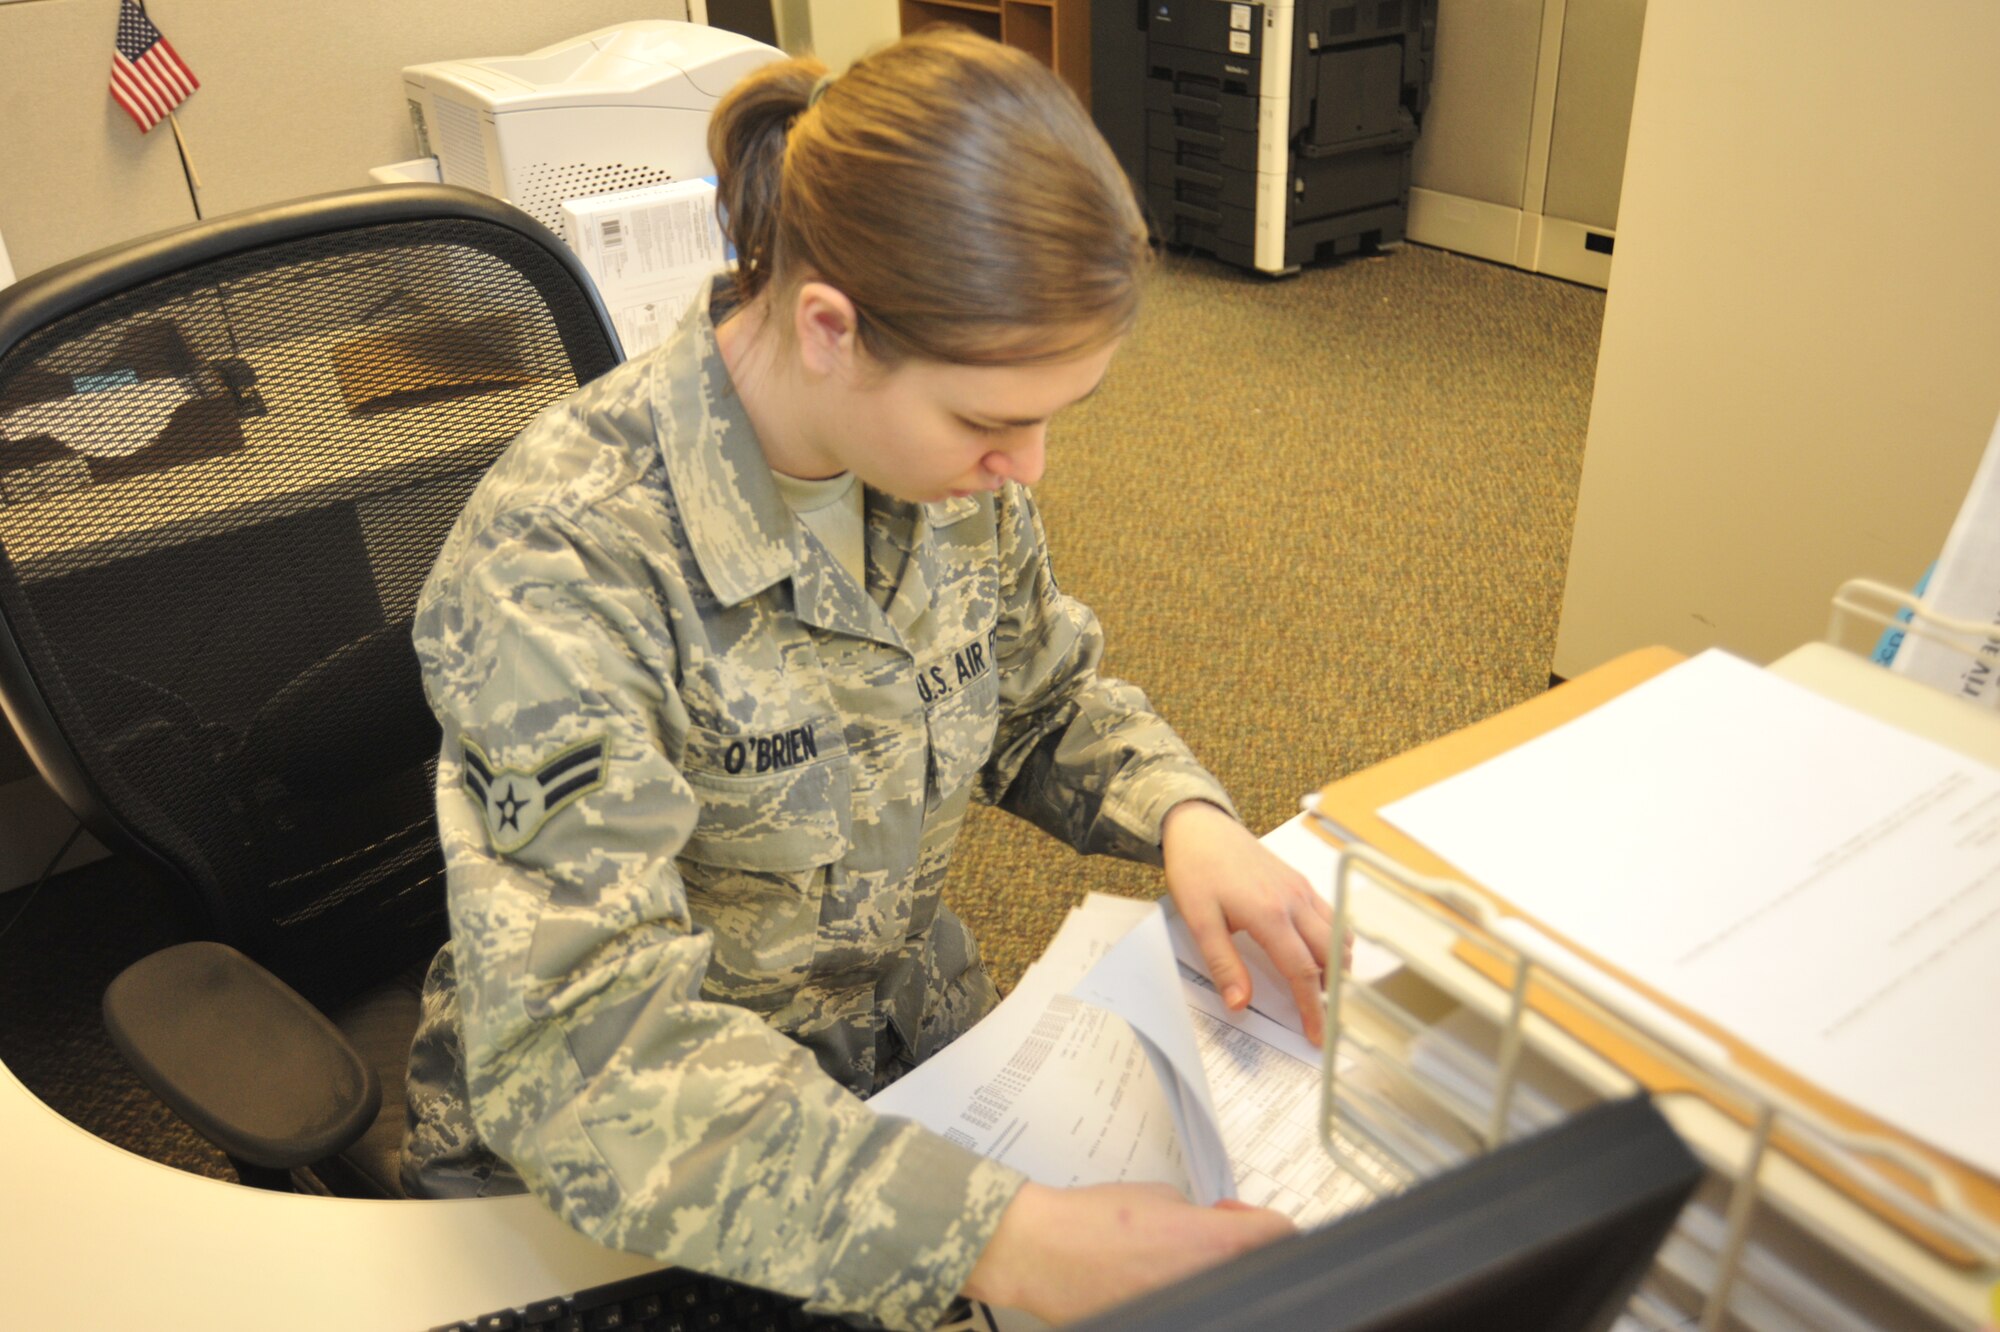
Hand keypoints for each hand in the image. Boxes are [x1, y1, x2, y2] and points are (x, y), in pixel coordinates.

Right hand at [963, 1181, 1293, 1324]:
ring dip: (1212, 1276)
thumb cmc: (1089, 1221)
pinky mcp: (1162, 1321)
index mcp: (1213, 1242)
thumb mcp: (1159, 1196)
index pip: (1279, 1234)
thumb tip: (1217, 1224)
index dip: (1267, 1221)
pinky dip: (1184, 1294)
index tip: (1248, 1219)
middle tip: (1212, 1236)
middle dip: (1241, 1251)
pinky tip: (1155, 1280)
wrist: (1041, 1251)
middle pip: (1255, 1269)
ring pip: (1223, 1292)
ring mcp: (1189, 1311)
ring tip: (1175, 1260)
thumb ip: (1199, 1212)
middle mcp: (1209, 1284)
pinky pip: (1192, 1307)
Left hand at [1160, 800, 1334, 1042]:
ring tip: (1323, 992)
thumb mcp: (1199, 920)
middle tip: (1326, 1019)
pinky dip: (1335, 940)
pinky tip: (1320, 953)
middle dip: (1334, 992)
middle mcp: (1294, 901)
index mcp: (1269, 914)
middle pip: (1331, 955)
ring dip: (1337, 966)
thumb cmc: (1196, 868)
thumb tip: (1240, 1003)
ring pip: (1338, 935)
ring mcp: (1301, 889)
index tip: (1317, 1034)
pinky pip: (1331, 915)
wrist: (1200, 826)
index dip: (1313, 1008)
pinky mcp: (1300, 882)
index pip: (1303, 972)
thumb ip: (1223, 964)